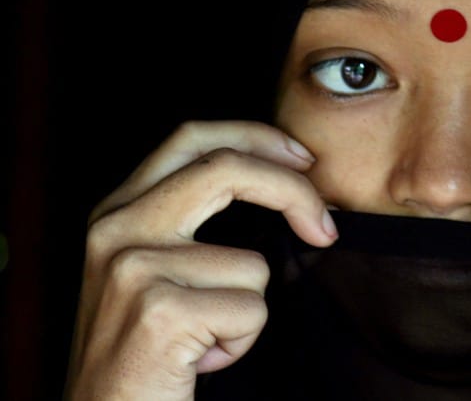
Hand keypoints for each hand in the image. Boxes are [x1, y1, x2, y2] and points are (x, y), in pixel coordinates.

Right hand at [65, 121, 337, 399]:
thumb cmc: (143, 350)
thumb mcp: (152, 269)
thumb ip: (190, 218)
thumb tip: (282, 176)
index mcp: (116, 210)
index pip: (192, 138)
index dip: (257, 137)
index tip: (304, 158)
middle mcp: (115, 229)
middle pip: (228, 168)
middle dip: (294, 192)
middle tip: (326, 228)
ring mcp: (134, 268)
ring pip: (252, 265)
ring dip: (246, 313)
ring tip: (203, 339)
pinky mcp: (159, 313)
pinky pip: (251, 311)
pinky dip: (240, 342)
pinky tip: (197, 361)